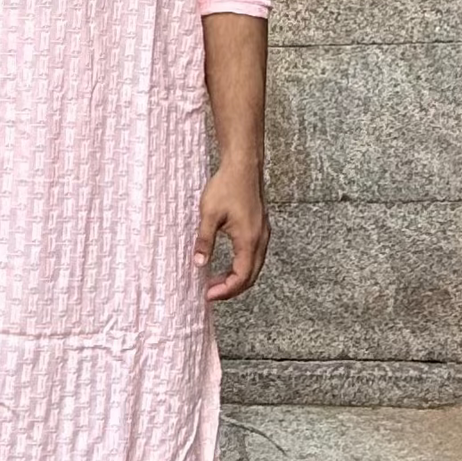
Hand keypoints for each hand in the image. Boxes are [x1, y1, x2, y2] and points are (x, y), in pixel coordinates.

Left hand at [193, 161, 269, 300]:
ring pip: (254, 266)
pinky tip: (228, 264)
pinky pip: (255, 255)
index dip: (225, 290)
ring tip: (216, 281)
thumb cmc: (227, 186)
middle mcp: (260, 239)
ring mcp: (263, 233)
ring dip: (237, 278)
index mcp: (249, 239)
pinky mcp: (260, 227)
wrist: (243, 165)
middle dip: (231, 289)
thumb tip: (198, 263)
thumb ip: (204, 241)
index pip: (241, 276)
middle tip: (211, 292)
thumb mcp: (209, 215)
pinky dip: (243, 266)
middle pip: (251, 276)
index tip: (208, 295)